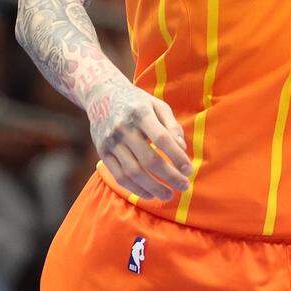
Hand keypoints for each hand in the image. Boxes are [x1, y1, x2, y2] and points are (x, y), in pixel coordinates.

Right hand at [86, 79, 191, 200]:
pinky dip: (135, 188)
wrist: (102, 95)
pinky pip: (118, 176)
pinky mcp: (102, 152)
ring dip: (152, 188)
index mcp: (140, 112)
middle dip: (169, 177)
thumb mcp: (157, 105)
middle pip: (148, 159)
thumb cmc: (137, 102)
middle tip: (184, 186)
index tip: (189, 170)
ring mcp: (110, 141)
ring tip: (168, 195)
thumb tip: (182, 149)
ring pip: (132, 172)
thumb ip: (172, 126)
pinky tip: (149, 194)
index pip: (161, 139)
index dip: (176, 157)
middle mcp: (123, 127)